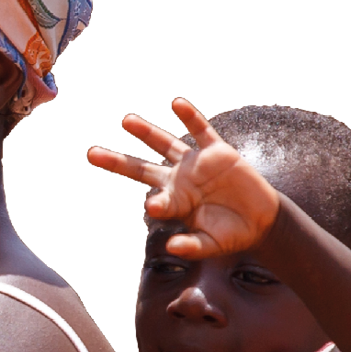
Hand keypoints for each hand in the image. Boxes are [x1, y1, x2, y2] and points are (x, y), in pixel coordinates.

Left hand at [86, 97, 279, 257]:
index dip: (155, 204)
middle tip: (90, 154)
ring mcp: (196, 164)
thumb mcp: (212, 245)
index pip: (157, 201)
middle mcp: (179, 180)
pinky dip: (190, 116)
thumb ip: (192, 247)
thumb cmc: (230, 234)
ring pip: (166, 144)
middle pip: (141, 168)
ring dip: (145, 132)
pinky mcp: (218, 152)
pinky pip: (201, 130)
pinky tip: (176, 102)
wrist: (260, 220)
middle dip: (117, 161)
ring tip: (124, 121)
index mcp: (174, 203)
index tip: (153, 207)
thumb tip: (172, 248)